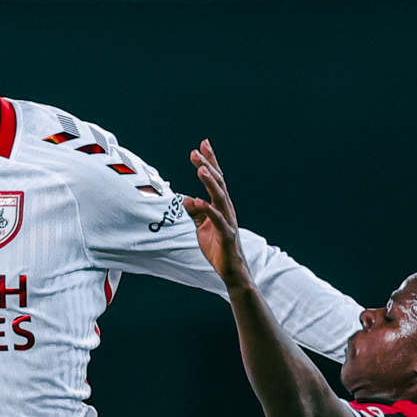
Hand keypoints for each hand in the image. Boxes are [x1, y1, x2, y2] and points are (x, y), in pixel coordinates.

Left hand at [181, 139, 248, 285]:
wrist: (231, 270)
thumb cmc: (218, 248)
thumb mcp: (202, 227)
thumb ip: (195, 213)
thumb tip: (185, 198)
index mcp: (221, 206)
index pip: (215, 180)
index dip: (209, 162)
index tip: (202, 145)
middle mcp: (226, 209)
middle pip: (218, 183)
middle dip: (207, 166)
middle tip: (196, 152)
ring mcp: (228, 221)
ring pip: (220, 198)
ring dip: (210, 183)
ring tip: (200, 170)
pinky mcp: (226, 235)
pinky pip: (217, 220)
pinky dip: (208, 210)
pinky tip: (198, 201)